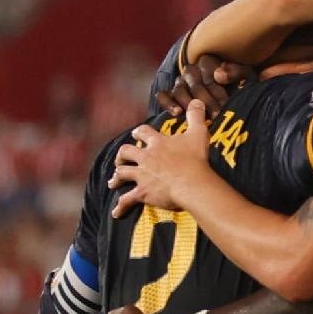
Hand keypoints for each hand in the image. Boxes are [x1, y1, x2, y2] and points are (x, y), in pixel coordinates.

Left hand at [110, 99, 217, 215]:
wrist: (192, 182)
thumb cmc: (196, 158)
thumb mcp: (199, 132)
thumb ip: (196, 116)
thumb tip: (196, 100)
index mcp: (158, 143)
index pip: (143, 133)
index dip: (139, 133)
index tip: (137, 134)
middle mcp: (146, 157)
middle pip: (126, 152)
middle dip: (122, 156)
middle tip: (122, 159)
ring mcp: (142, 175)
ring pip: (122, 174)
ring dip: (116, 178)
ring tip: (113, 182)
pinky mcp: (142, 192)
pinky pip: (126, 200)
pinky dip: (120, 207)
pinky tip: (115, 212)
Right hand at [154, 53, 248, 117]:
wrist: (226, 92)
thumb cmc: (237, 83)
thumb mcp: (244, 75)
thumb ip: (235, 72)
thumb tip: (219, 76)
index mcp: (207, 62)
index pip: (209, 74)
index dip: (218, 90)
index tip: (226, 104)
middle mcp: (191, 71)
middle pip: (195, 85)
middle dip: (207, 101)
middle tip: (216, 116)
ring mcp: (179, 82)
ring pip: (179, 91)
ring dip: (189, 104)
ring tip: (197, 116)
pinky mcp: (169, 93)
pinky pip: (163, 95)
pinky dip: (168, 103)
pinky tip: (177, 113)